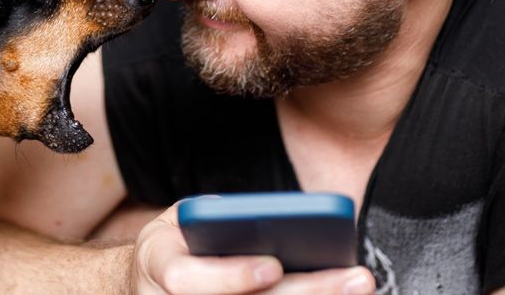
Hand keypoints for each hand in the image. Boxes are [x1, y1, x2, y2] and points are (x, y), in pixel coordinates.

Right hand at [129, 203, 375, 294]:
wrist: (147, 285)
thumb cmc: (174, 247)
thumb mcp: (179, 222)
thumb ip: (214, 219)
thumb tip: (263, 217)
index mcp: (157, 268)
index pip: (188, 281)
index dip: (232, 277)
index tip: (273, 265)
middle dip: (306, 294)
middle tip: (354, 279)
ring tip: (357, 287)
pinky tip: (340, 294)